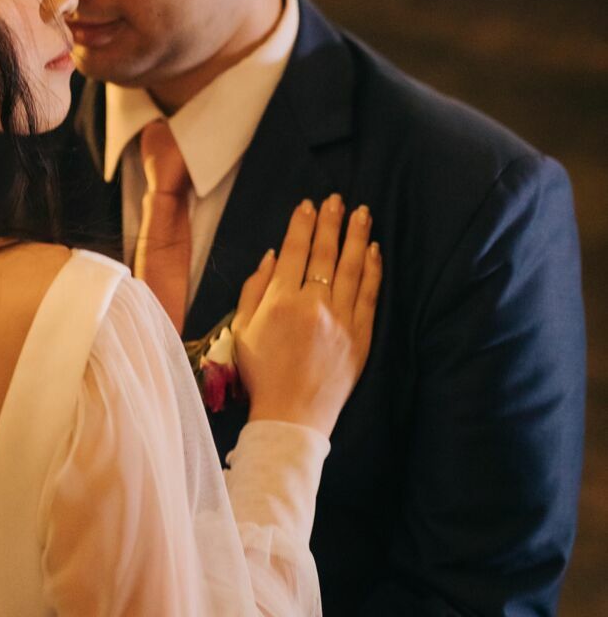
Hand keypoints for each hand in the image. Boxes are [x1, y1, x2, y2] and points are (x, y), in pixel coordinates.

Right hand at [233, 196, 380, 435]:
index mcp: (280, 301)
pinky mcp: (361, 336)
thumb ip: (254, 289)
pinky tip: (375, 251)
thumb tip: (272, 256)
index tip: (309, 205)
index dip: (302, 225)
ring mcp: (341, 320)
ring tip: (362, 213)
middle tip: (338, 200)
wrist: (291, 416)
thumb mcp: (242, 329)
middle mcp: (313, 304)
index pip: (295, 251)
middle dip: (332, 222)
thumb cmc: (261, 373)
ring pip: (351, 268)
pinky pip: (369, 295)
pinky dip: (372, 270)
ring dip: (357, 237)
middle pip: (325, 253)